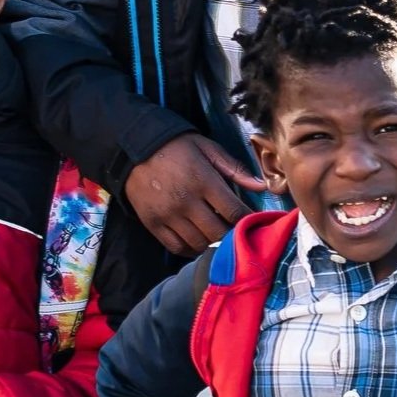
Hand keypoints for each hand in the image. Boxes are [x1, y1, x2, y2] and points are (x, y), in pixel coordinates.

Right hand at [124, 134, 268, 256]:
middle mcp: (186, 202)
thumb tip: (262, 187)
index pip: (234, 212)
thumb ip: (235, 169)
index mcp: (203, 181)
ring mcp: (168, 215)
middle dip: (232, 235)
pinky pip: (177, 247)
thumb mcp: (208, 149)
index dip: (249, 220)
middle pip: (218, 233)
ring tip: (218, 234)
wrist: (134, 148)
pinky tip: (199, 241)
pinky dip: (191, 249)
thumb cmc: (176, 147)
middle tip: (237, 232)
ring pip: (199, 244)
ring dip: (213, 243)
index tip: (255, 222)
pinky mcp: (153, 224)